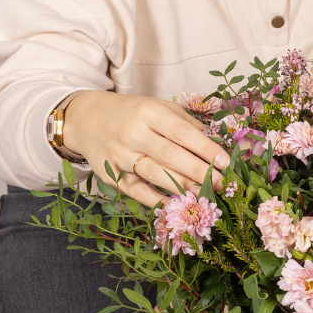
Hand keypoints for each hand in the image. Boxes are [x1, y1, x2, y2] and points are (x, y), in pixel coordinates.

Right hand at [61, 91, 229, 207]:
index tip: (225, 162)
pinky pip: (135, 190)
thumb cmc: (132, 113)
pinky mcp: (109, 173)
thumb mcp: (158, 107)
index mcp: (149, 112)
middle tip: (221, 183)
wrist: (86, 118)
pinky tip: (174, 206)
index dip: (205, 148)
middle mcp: (133, 133)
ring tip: (204, 195)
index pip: (182, 132)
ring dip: (182, 187)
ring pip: (154, 174)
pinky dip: (155, 200)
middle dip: (198, 171)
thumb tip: (214, 142)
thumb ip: (186, 122)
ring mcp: (119, 154)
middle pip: (170, 155)